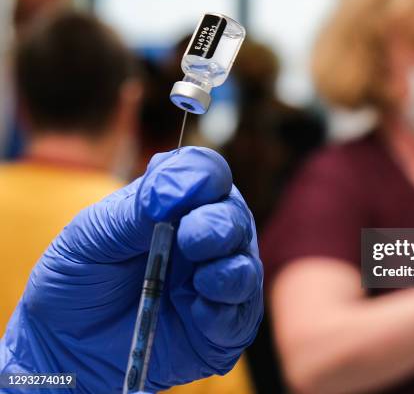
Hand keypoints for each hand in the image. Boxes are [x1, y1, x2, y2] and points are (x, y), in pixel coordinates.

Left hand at [0, 147, 262, 392]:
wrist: (62, 345)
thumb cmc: (78, 279)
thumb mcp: (93, 235)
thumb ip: (135, 211)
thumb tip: (173, 189)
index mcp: (178, 205)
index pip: (207, 174)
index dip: (198, 177)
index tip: (171, 195)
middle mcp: (204, 238)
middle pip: (233, 216)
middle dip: (217, 224)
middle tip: (191, 239)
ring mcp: (215, 284)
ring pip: (245, 266)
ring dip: (229, 268)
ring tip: (202, 279)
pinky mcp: (220, 329)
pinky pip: (240, 317)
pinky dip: (224, 312)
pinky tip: (199, 312)